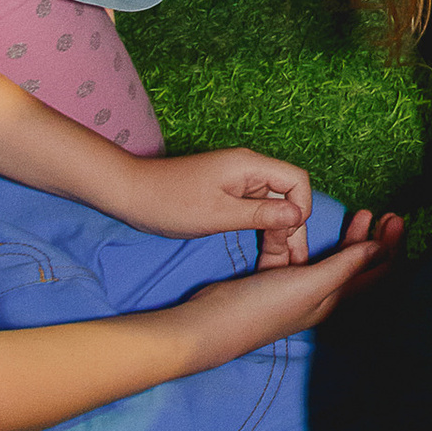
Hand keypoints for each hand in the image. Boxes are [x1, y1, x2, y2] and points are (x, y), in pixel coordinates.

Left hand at [98, 147, 312, 250]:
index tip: (291, 238)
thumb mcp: (218, 215)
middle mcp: (249, 169)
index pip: (297, 181)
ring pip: (273, 206)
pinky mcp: (228, 192)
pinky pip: (256, 209)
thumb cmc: (170, 203)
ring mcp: (238, 180)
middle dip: (291, 228)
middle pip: (288, 195)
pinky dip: (261, 229)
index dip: (302, 209)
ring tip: (277, 264)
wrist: (129, 193)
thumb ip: (261, 214)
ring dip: (277, 232)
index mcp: (250, 166)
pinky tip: (262, 251)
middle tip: (291, 264)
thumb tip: (299, 216)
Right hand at [174, 210, 403, 354]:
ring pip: (332, 258)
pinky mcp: (276, 277)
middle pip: (358, 265)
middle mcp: (322, 295)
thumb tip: (380, 248)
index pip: (377, 275)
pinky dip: (309, 237)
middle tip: (386, 214)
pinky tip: (310, 223)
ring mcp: (298, 287)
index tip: (396, 219)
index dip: (392, 249)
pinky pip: (300, 253)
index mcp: (335, 300)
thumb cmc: (264, 307)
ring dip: (349, 237)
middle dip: (375, 240)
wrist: (211, 322)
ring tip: (361, 213)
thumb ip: (347, 266)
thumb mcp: (312, 283)